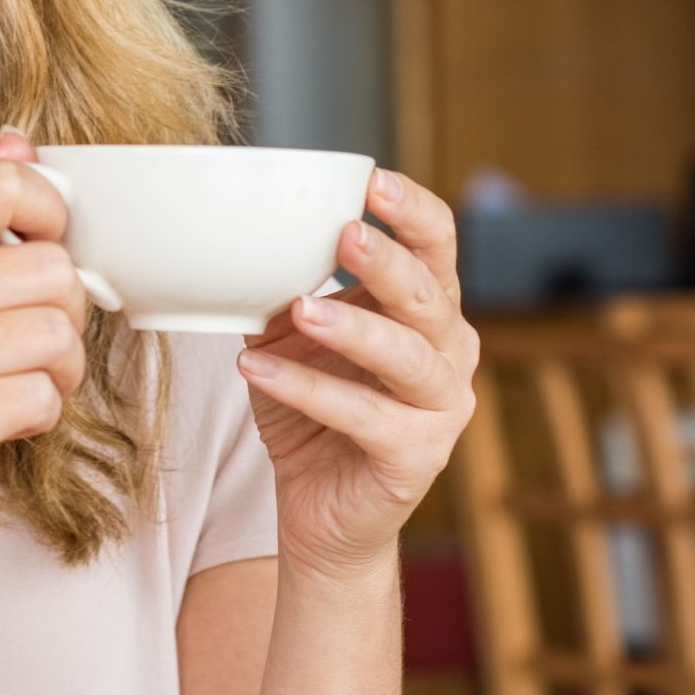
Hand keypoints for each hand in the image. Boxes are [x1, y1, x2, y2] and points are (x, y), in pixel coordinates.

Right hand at [0, 129, 89, 597]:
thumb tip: (20, 140)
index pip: (1, 183)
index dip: (52, 215)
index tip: (47, 254)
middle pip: (49, 267)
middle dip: (62, 316)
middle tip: (31, 347)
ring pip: (56, 334)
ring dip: (56, 373)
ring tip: (15, 389)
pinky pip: (42, 396)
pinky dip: (39, 416)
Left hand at [238, 167, 476, 586]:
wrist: (323, 516)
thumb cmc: (314, 412)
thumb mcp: (296, 339)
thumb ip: (288, 290)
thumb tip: (245, 240)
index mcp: (429, 310)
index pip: (439, 245)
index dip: (413, 210)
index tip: (371, 178)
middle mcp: (449, 353)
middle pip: (432, 296)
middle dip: (390, 261)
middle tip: (346, 234)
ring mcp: (441, 409)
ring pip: (407, 358)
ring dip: (352, 328)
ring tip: (299, 309)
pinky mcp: (417, 458)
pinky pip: (363, 418)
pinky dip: (307, 389)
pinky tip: (258, 368)